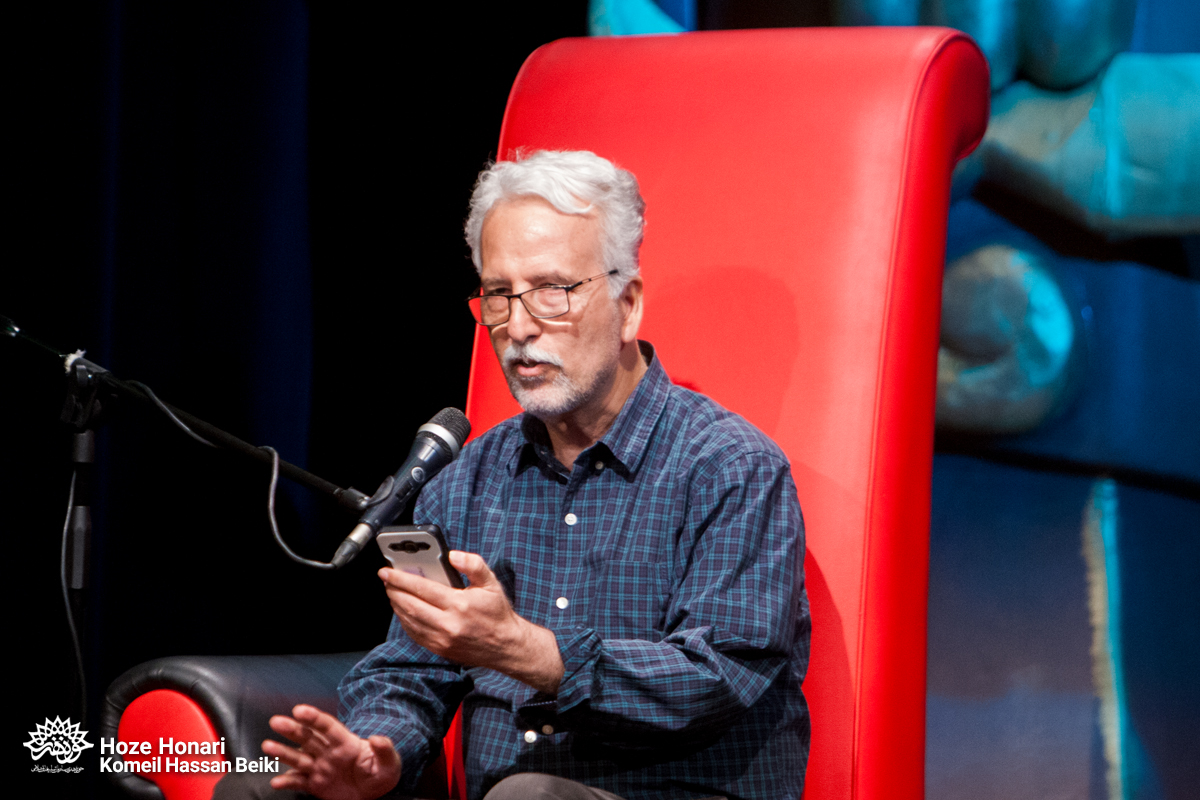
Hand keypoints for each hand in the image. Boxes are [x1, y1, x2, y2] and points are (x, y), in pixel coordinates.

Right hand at [263, 704, 400, 799]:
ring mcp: (320, 767)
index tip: (299, 710)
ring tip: (268, 746)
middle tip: (276, 721)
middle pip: (308, 738)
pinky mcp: (315, 784)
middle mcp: (328, 752)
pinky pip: (298, 782)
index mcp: (346, 743)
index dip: (314, 718)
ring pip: (299, 758)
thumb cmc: (381, 772)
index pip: (328, 727)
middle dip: (292, 729)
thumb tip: (379, 739)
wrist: (374, 794)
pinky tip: (276, 781)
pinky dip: (287, 781)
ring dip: (283, 752)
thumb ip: (384, 750)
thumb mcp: (389, 762)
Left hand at [380, 550, 563, 692]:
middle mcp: (448, 624)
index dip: (400, 579)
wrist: (506, 646)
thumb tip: (453, 555)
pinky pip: (414, 634)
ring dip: (396, 605)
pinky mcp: (440, 649)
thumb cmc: (497, 613)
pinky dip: (404, 621)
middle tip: (387, 580)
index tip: (387, 572)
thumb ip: (473, 564)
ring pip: (408, 621)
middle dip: (393, 590)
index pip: (421, 588)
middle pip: (409, 605)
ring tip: (393, 593)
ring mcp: (442, 640)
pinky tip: (404, 611)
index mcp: (459, 605)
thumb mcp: (491, 583)